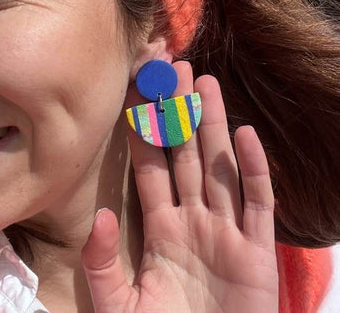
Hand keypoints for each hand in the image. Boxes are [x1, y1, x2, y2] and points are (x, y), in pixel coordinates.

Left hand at [82, 61, 277, 311]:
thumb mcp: (118, 303)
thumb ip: (103, 261)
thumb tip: (102, 215)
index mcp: (161, 227)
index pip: (151, 166)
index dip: (144, 130)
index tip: (137, 94)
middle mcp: (194, 220)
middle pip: (186, 154)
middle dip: (180, 112)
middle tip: (174, 70)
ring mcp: (227, 232)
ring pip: (219, 167)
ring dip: (213, 125)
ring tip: (205, 84)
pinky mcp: (257, 252)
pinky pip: (257, 203)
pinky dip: (254, 170)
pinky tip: (244, 134)